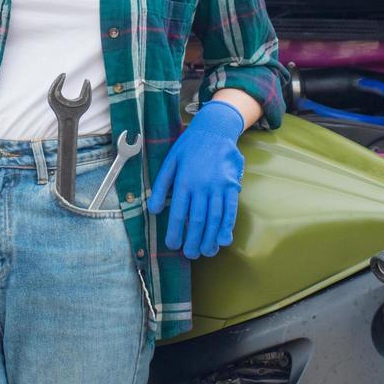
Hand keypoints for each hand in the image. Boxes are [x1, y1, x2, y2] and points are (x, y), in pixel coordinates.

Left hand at [147, 100, 245, 258]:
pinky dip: (227, 226)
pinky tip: (223, 239)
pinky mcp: (231, 185)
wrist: (215, 129)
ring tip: (206, 252)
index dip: (175, 232)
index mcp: (183, 181)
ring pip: (214, 218)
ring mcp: (218, 186)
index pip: (177, 213)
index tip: (173, 245)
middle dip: (193, 241)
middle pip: (197, 220)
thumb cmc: (189, 146)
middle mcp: (201, 186)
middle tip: (190, 254)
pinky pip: (230, 209)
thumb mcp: (169, 161)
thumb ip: (160, 185)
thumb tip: (152, 210)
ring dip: (210, 238)